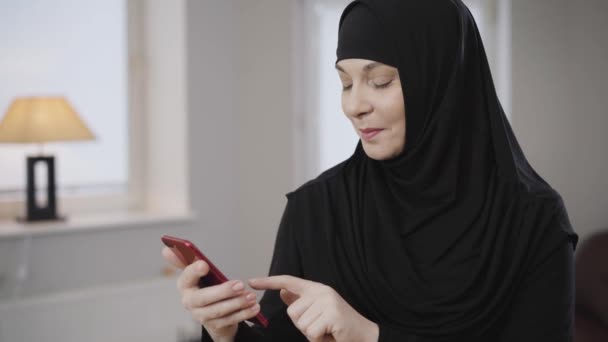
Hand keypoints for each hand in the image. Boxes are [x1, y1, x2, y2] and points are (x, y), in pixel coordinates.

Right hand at [162, 247, 259, 340]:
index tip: (204, 264)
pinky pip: (230, 320)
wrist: (212, 314)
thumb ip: (184, 260)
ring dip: (237, 303)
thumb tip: (166, 248)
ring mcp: (202, 316)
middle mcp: (190, 303)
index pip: (186, 278)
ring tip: (251, 296)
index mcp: (185, 286)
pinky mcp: (215, 326)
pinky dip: (244, 314)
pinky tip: (254, 307)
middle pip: (203, 299)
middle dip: (222, 292)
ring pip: (219, 311)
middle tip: (240, 284)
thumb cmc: (204, 287)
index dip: (193, 271)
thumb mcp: (196, 273)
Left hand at [249, 275, 378, 341]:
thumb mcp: (317, 312)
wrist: (363, 336)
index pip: (288, 281)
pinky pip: (311, 332)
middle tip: (321, 327)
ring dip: (312, 334)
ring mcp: (327, 301)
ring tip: (327, 331)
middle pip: (292, 312)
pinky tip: (331, 335)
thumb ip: (300, 302)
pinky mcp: (333, 313)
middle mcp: (321, 291)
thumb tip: (283, 291)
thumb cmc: (338, 327)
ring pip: (301, 324)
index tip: (251, 281)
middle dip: (303, 326)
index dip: (268, 282)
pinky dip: (319, 339)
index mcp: (316, 289)